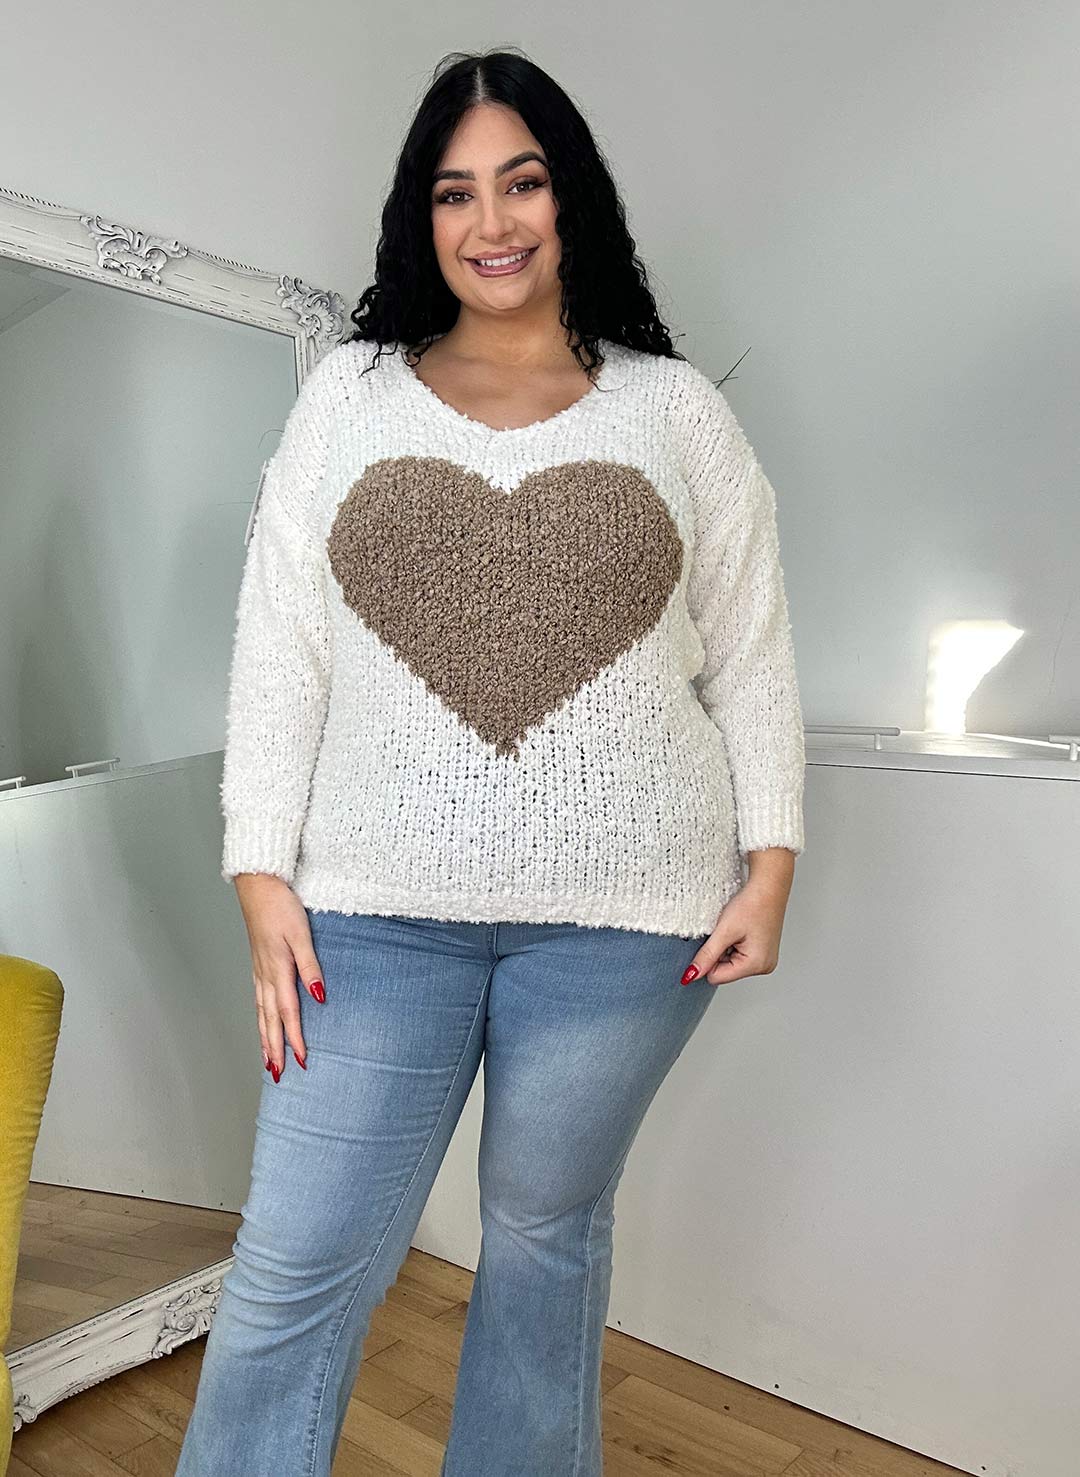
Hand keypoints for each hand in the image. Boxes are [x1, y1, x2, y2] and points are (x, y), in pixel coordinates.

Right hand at [233, 874, 325, 1080]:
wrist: (258, 885)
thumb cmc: (281, 906)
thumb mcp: (301, 934)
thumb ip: (310, 966)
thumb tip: (318, 995)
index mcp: (278, 969)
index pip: (289, 1013)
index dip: (295, 1038)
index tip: (301, 1061)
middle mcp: (265, 975)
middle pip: (270, 1020)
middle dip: (274, 1048)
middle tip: (278, 1074)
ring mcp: (259, 970)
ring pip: (261, 1013)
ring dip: (265, 1038)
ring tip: (267, 1060)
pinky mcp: (258, 963)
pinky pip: (257, 999)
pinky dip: (260, 1018)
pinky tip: (263, 1023)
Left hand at [683, 873, 791, 986]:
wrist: (768, 888)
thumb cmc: (752, 905)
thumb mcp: (724, 931)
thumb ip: (707, 955)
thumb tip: (692, 975)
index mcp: (756, 965)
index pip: (717, 977)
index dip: (709, 959)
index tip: (713, 940)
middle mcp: (764, 966)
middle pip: (724, 971)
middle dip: (719, 952)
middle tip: (727, 932)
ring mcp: (765, 960)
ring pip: (730, 963)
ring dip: (726, 947)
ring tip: (736, 929)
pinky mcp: (762, 952)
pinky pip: (739, 956)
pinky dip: (733, 944)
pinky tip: (740, 930)